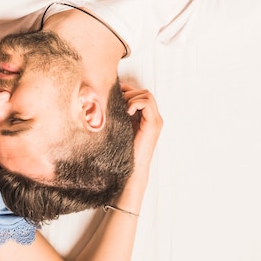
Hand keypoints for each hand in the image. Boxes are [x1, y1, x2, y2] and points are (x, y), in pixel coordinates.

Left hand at [113, 83, 162, 210]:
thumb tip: (104, 98)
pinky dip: (135, 103)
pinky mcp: (154, 124)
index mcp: (145, 117)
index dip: (127, 91)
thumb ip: (117, 113)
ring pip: (146, 95)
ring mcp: (155, 120)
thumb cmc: (120, 150)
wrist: (129, 169)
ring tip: (122, 110)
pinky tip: (126, 113)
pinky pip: (146, 102)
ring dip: (131, 98)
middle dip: (128, 93)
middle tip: (117, 104)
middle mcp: (153, 117)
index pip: (139, 94)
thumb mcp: (117, 127)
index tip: (113, 97)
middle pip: (144, 92)